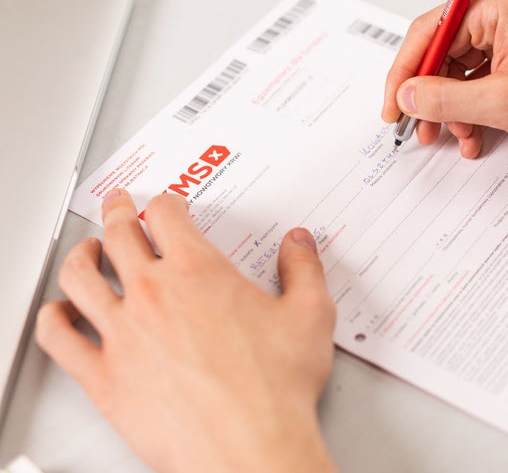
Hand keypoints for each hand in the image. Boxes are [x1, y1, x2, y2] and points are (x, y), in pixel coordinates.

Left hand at [35, 189, 339, 472]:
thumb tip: (299, 244)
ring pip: (80, 278)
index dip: (166, 204)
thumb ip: (304, 270)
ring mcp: (122, 334)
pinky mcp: (103, 376)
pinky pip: (59, 339)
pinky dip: (52, 319)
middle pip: (119, 236)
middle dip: (118, 213)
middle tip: (119, 206)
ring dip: (80, 255)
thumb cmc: (275, 390)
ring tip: (85, 250)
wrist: (248, 447)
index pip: (168, 217)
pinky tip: (57, 314)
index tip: (167, 206)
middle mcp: (154, 294)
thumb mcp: (310, 315)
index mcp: (200, 272)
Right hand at [382, 0, 507, 157]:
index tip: (393, 107)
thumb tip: (408, 96)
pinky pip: (487, 77)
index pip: (430, 29)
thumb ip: (446, 99)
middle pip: (445, 50)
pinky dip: (477, 107)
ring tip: (457, 139)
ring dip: (455, 108)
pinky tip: (477, 134)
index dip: (406, 72)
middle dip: (432, 96)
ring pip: (464, 70)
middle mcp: (505, 8)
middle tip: (421, 131)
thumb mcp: (505, 102)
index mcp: (498, 2)